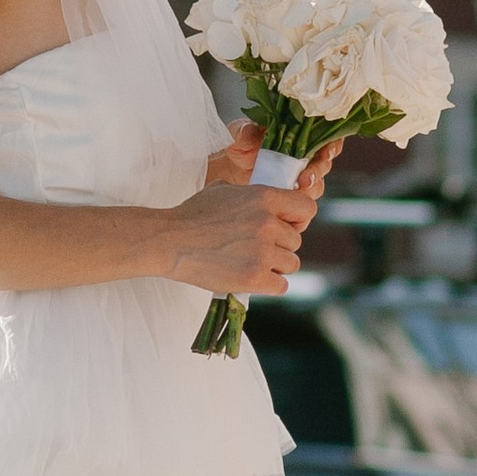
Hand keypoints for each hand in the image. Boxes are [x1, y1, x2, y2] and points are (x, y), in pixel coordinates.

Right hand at [164, 172, 316, 296]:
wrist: (169, 241)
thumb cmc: (193, 215)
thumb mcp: (224, 190)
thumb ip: (252, 195)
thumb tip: (271, 203)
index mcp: (264, 197)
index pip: (307, 208)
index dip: (298, 219)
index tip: (286, 225)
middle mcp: (268, 223)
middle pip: (296, 241)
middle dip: (280, 245)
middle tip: (256, 247)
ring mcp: (263, 252)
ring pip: (292, 264)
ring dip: (276, 265)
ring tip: (253, 262)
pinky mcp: (255, 277)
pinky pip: (281, 285)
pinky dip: (270, 284)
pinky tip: (254, 278)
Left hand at [205, 125, 345, 201]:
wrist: (228, 171)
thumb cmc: (237, 147)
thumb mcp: (238, 136)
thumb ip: (243, 132)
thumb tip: (249, 132)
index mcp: (298, 133)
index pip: (326, 136)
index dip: (332, 144)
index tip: (326, 152)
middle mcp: (304, 155)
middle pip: (324, 163)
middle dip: (319, 171)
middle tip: (305, 179)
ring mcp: (299, 176)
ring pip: (317, 184)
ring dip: (311, 189)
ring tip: (298, 190)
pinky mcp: (292, 195)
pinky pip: (304, 203)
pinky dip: (300, 205)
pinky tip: (291, 206)